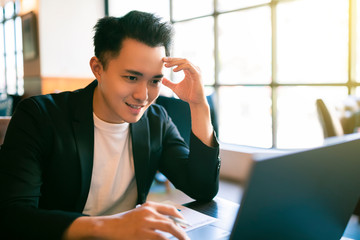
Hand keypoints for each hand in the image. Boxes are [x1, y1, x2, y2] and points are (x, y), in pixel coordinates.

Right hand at [64, 201, 188, 239]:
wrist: (108, 226)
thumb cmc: (124, 221)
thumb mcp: (139, 212)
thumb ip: (153, 214)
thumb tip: (170, 221)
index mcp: (149, 206)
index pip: (169, 210)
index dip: (180, 217)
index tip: (185, 222)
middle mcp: (148, 214)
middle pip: (171, 223)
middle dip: (181, 231)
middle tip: (187, 237)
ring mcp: (145, 225)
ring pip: (167, 233)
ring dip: (177, 238)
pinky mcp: (141, 235)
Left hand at [162, 57, 206, 105]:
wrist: (195, 102)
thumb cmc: (188, 95)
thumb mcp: (175, 88)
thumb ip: (169, 83)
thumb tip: (162, 79)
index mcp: (188, 71)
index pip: (180, 62)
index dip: (171, 60)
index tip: (163, 60)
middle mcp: (193, 69)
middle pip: (182, 60)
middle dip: (172, 59)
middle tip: (163, 60)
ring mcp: (196, 71)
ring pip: (185, 61)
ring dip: (175, 62)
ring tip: (167, 65)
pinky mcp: (197, 74)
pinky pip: (189, 66)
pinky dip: (181, 67)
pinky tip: (174, 70)